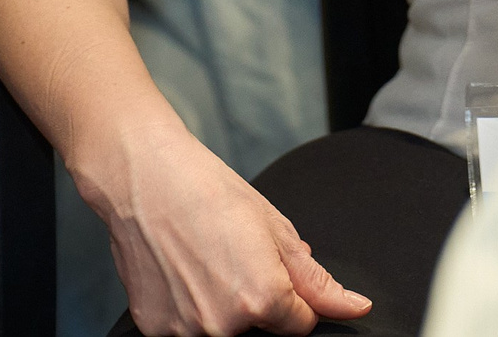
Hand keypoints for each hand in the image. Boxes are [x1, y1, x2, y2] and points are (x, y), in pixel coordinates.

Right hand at [85, 123, 369, 336]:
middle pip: (259, 328)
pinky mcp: (154, 328)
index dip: (292, 296)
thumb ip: (317, 280)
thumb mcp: (275, 227)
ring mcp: (186, 330)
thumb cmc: (207, 190)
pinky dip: (186, 306)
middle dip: (256, 300)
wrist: (142, 175)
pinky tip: (178, 270)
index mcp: (262, 299)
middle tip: (231, 256)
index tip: (270, 269)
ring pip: (222, 329)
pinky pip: (186, 327)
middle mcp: (224, 325)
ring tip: (201, 259)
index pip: (301, 325)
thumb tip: (355, 307)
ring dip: (219, 304)